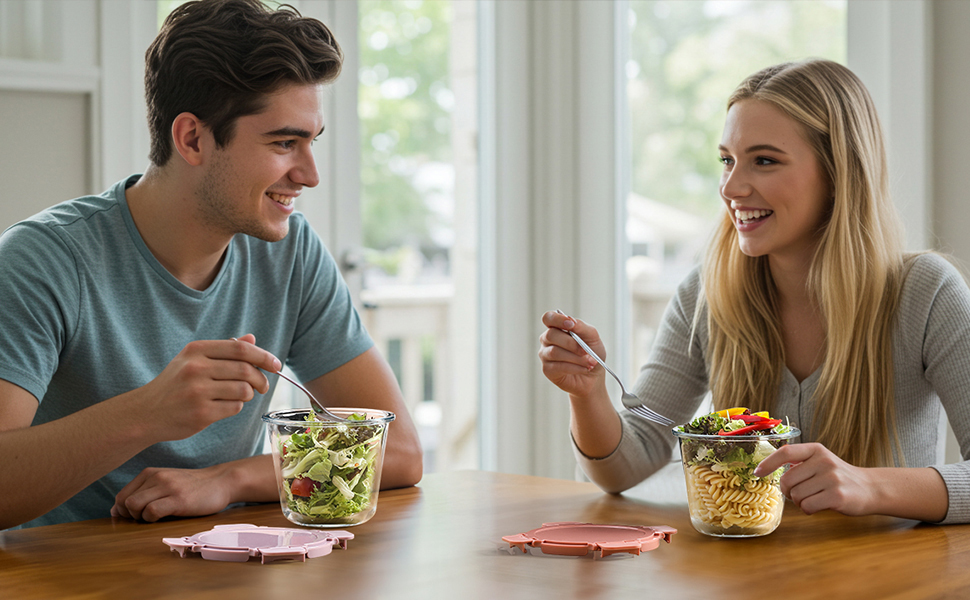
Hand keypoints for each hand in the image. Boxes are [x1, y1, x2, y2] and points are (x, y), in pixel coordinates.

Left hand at [111, 465, 232, 521]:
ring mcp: (167, 487)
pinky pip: (152, 511)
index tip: (138, 516)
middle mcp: (156, 476)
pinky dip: (152, 519)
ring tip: (156, 517)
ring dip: (141, 518)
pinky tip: (165, 516)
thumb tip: (115, 511)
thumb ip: (143, 493)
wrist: (221, 481)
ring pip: (134, 506)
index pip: (121, 496)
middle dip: (131, 516)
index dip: (124, 511)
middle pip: (124, 502)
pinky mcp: (179, 499)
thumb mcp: (165, 483)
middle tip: (147, 518)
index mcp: (150, 473)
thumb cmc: (192, 487)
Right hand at [135, 334, 280, 442]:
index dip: (263, 356)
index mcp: (196, 350)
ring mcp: (197, 392)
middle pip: (246, 370)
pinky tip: (224, 406)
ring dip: (249, 394)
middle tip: (263, 386)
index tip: (276, 364)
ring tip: (240, 395)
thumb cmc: (175, 384)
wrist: (146, 413)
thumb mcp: (193, 360)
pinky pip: (234, 408)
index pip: (240, 349)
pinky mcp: (201, 414)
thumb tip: (252, 338)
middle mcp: (196, 368)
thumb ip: (223, 350)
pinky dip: (236, 407)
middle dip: (261, 379)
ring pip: (244, 390)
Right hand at [538, 311, 606, 397]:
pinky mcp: (547, 370)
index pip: (548, 318)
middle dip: (572, 343)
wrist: (594, 376)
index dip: (557, 319)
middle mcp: (547, 340)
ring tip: (590, 362)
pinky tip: (585, 369)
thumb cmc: (591, 353)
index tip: (571, 324)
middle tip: (586, 351)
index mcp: (557, 328)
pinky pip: (558, 366)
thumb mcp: (592, 337)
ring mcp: (545, 355)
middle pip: (551, 335)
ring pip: (555, 352)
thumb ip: (582, 327)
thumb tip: (571, 321)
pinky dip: (575, 368)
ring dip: (576, 358)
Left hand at [754, 443, 874, 515]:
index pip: (786, 452)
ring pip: (796, 495)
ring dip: (800, 502)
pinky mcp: (837, 496)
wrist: (870, 488)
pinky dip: (808, 509)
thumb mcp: (820, 461)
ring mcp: (831, 478)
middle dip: (788, 491)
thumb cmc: (838, 477)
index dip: (768, 463)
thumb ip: (799, 463)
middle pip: (787, 480)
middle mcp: (823, 461)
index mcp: (816, 450)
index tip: (757, 473)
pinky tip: (820, 505)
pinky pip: (807, 506)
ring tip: (814, 498)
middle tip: (799, 493)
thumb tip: (768, 469)